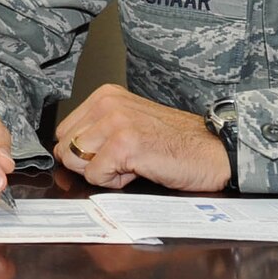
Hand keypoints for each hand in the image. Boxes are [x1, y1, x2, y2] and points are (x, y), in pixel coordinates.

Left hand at [52, 83, 230, 192]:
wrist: (213, 151)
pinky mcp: (124, 144)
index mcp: (106, 96)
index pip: (64, 132)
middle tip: (126, 159)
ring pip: (77, 162)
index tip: (114, 152)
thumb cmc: (176, 142)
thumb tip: (65, 151)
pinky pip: (95, 176)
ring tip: (134, 163)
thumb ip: (98, 131)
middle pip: (66, 148)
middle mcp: (107, 104)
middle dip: (91, 163)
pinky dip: (115, 182)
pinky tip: (140, 169)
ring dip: (104, 173)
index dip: (85, 152)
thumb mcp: (130, 124)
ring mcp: (115, 122)